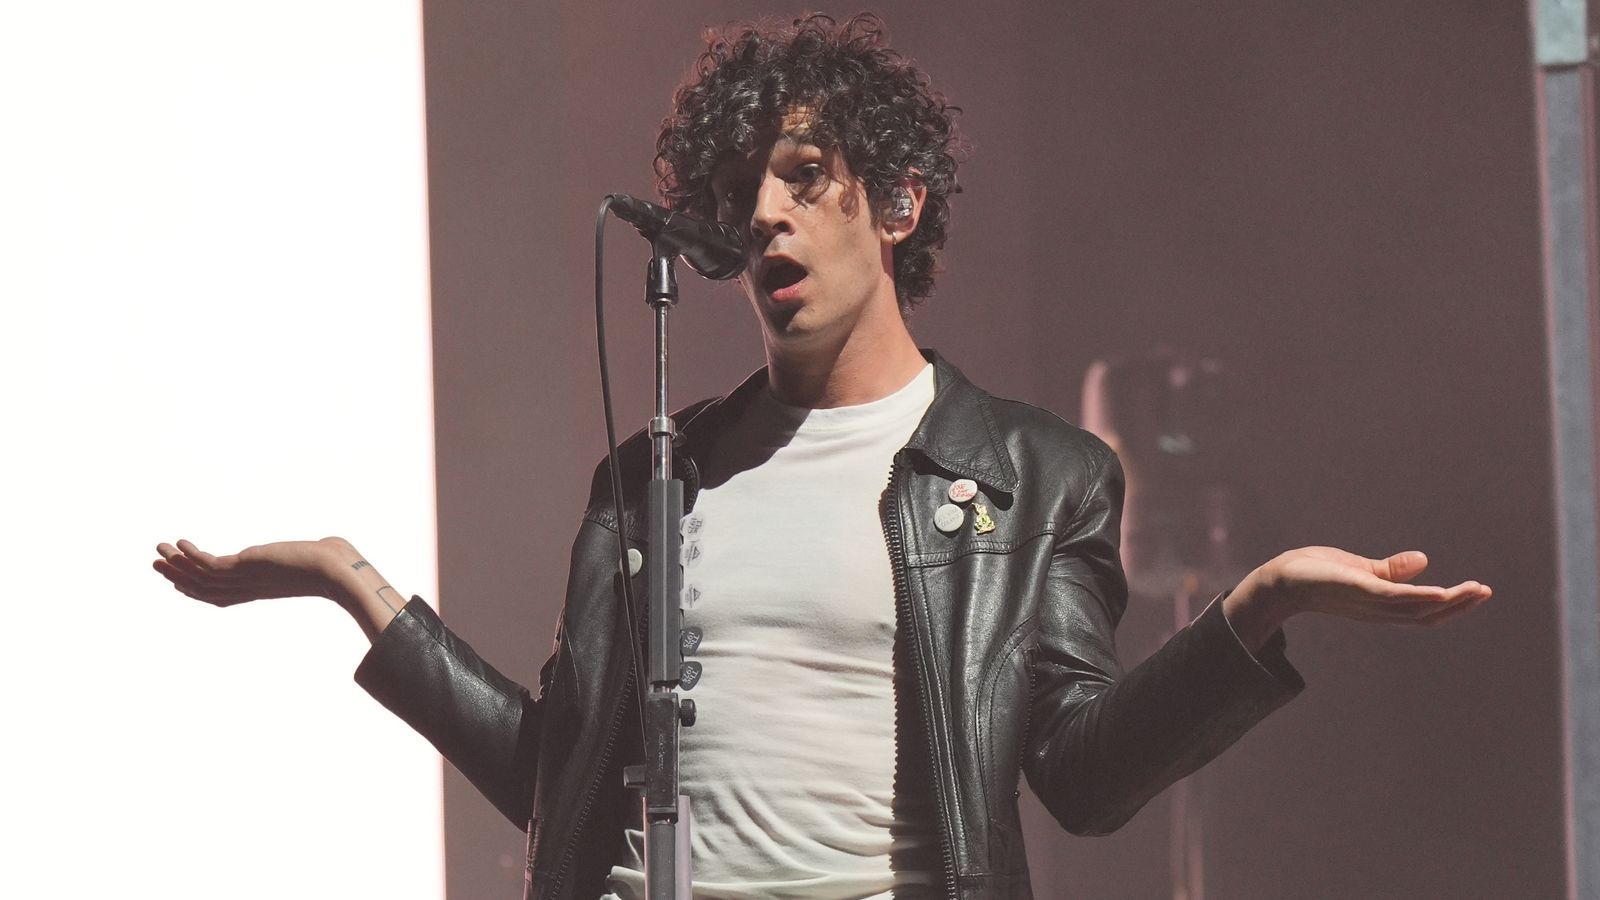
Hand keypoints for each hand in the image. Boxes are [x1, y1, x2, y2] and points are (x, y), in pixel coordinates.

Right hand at [152, 537, 353, 607]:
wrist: (336, 571)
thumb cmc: (336, 565)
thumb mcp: (320, 558)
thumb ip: (318, 552)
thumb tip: (333, 543)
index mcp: (260, 588)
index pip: (220, 595)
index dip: (197, 588)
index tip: (178, 580)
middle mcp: (248, 587)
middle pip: (202, 589)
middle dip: (177, 577)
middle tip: (155, 563)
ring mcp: (245, 578)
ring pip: (200, 576)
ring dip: (176, 563)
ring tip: (158, 549)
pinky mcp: (246, 566)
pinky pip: (210, 564)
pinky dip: (192, 555)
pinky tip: (180, 543)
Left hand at [1223, 547, 1492, 650]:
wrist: (1279, 580)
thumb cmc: (1315, 574)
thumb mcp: (1359, 570)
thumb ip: (1390, 569)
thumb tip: (1424, 560)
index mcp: (1382, 605)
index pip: (1424, 611)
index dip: (1452, 606)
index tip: (1478, 592)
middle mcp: (1378, 610)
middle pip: (1426, 615)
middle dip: (1459, 605)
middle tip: (1485, 592)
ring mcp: (1368, 603)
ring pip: (1416, 609)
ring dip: (1448, 601)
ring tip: (1475, 591)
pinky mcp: (1357, 591)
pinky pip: (1393, 598)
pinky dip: (1418, 597)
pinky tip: (1440, 592)